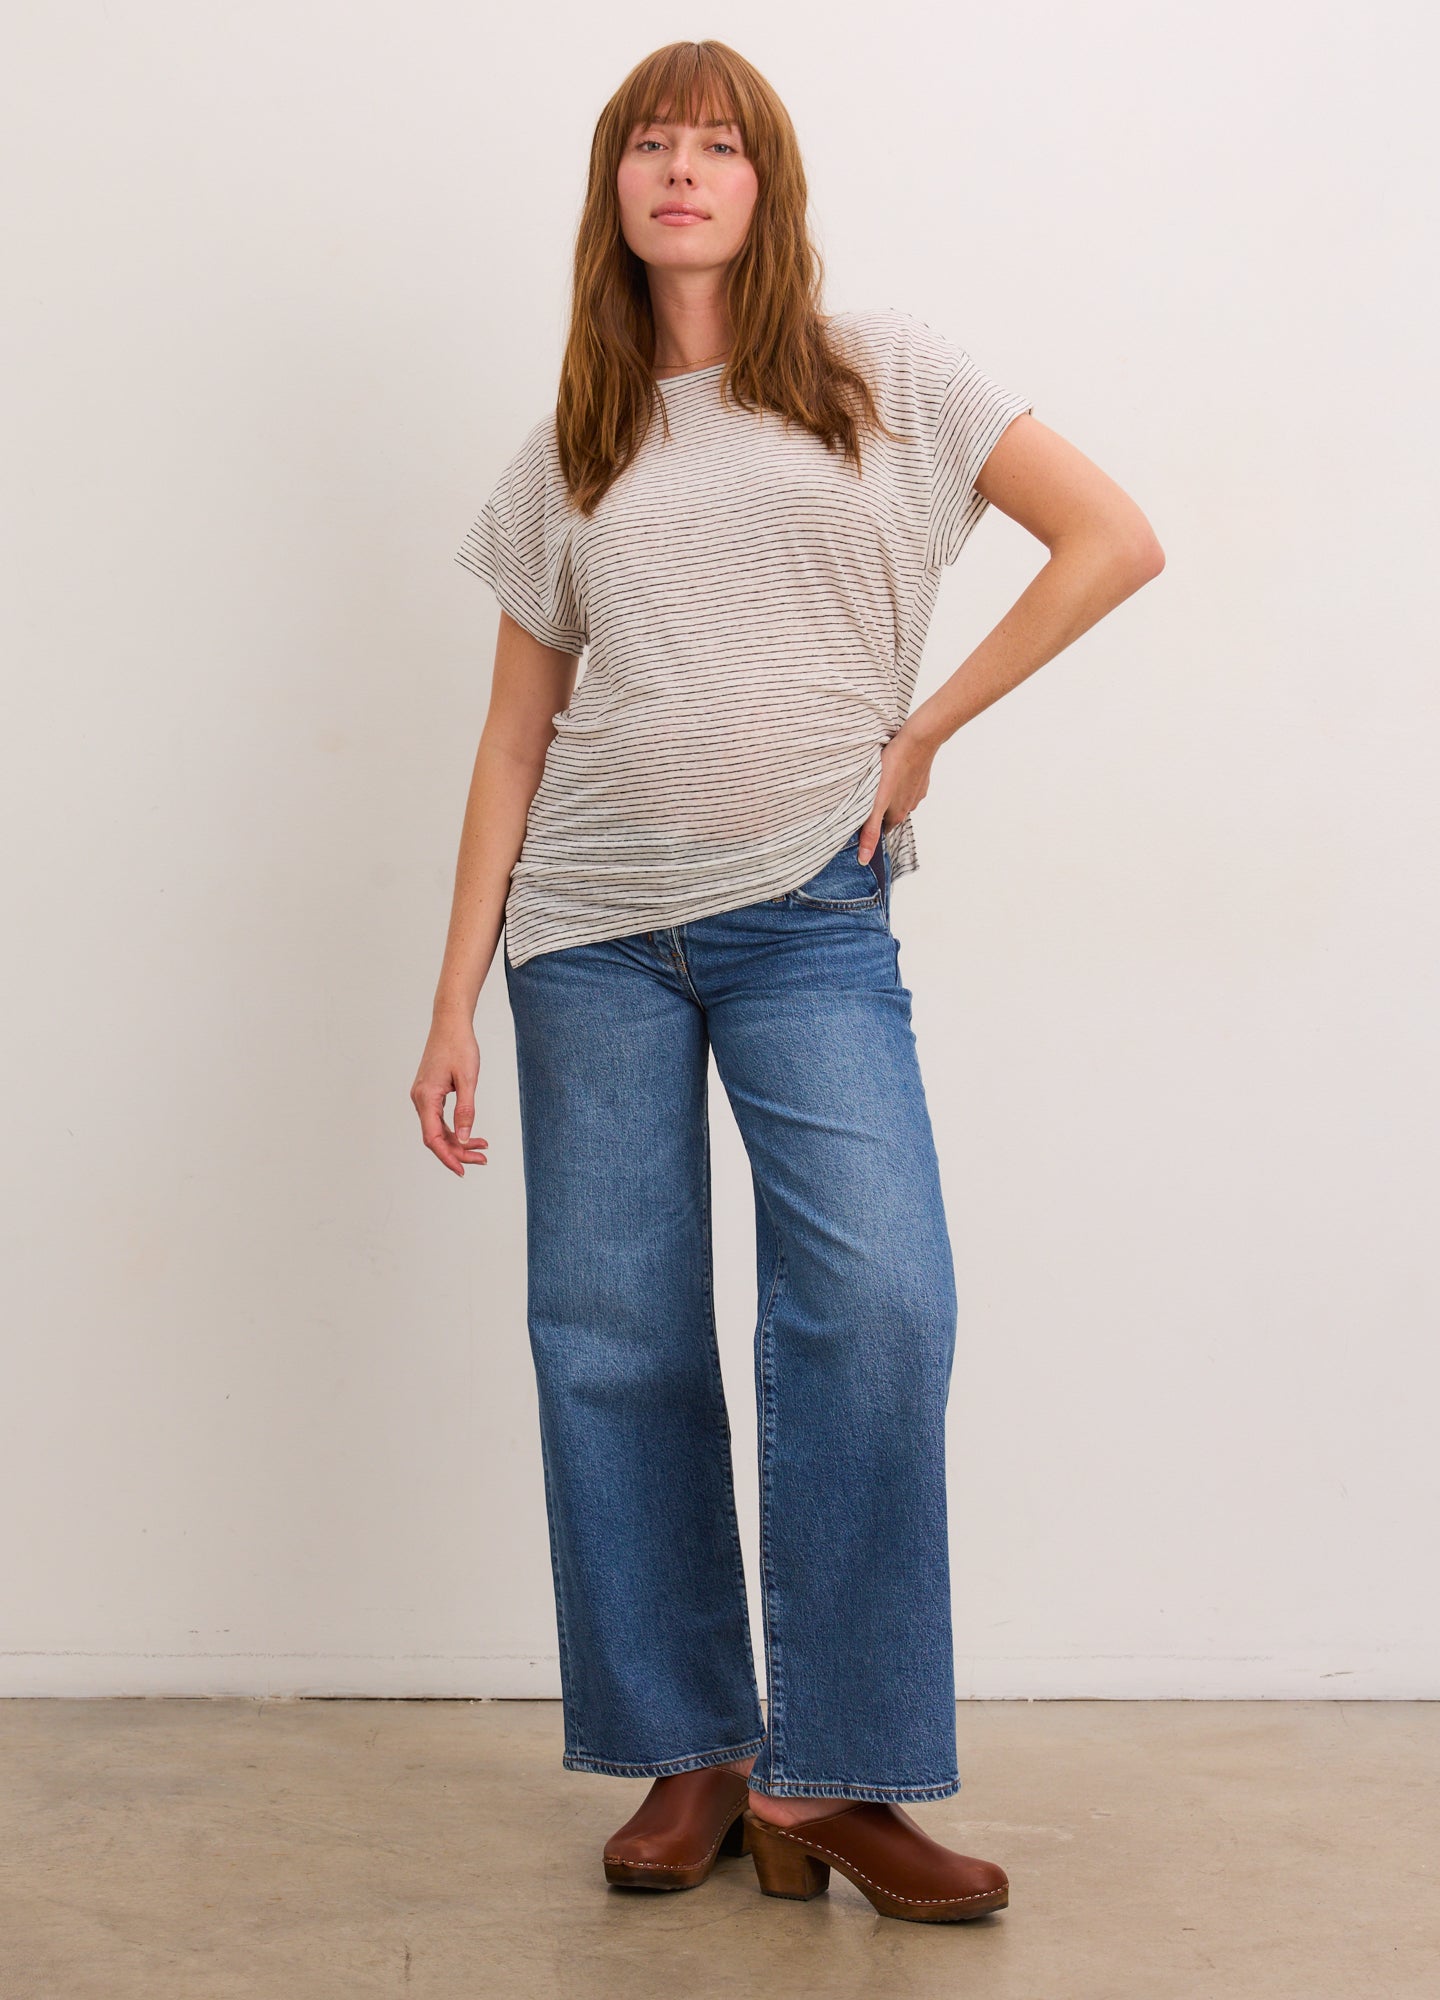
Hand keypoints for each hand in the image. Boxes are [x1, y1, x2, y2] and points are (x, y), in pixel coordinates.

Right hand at [411, 1019, 487, 1176]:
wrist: (450, 1024)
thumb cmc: (459, 1046)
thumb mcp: (468, 1079)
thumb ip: (466, 1110)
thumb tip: (463, 1138)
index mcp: (426, 1097)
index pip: (433, 1138)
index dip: (447, 1157)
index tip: (462, 1170)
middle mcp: (420, 1099)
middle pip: (436, 1137)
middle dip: (458, 1151)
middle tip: (482, 1159)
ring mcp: (423, 1096)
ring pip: (438, 1129)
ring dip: (458, 1141)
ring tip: (482, 1148)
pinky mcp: (429, 1093)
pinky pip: (439, 1118)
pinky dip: (455, 1128)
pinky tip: (471, 1133)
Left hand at [857, 720, 937, 865]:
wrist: (918, 740)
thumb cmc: (894, 767)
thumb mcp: (876, 802)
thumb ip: (870, 830)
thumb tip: (864, 860)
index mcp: (897, 816)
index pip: (880, 829)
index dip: (868, 825)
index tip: (858, 815)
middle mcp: (909, 807)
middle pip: (888, 814)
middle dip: (877, 808)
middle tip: (864, 795)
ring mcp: (917, 791)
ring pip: (897, 798)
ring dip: (886, 793)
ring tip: (875, 782)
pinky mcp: (920, 777)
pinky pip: (906, 783)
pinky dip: (897, 780)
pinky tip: (890, 770)